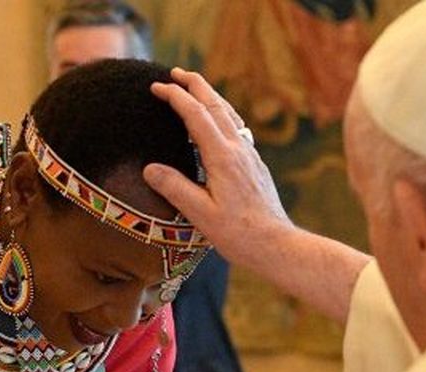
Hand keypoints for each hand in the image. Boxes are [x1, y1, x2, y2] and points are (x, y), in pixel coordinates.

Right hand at [145, 68, 298, 271]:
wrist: (277, 244)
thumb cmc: (239, 234)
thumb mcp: (201, 215)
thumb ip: (175, 188)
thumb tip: (149, 168)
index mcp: (223, 157)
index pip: (195, 115)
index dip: (175, 97)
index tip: (156, 86)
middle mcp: (239, 149)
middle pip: (216, 105)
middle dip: (195, 84)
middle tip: (175, 72)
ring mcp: (250, 155)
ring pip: (230, 114)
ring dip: (210, 96)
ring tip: (195, 87)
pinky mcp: (255, 165)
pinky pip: (237, 128)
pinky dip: (223, 113)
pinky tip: (220, 121)